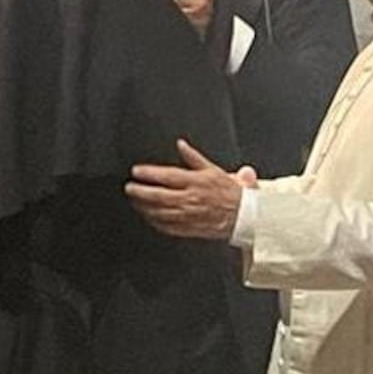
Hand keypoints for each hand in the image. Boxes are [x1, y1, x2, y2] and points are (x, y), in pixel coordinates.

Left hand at [126, 139, 247, 238]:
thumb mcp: (212, 169)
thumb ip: (193, 157)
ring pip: (160, 212)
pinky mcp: (189, 229)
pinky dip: (155, 222)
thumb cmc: (229, 193)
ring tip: (135, 201)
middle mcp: (190, 199)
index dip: (149, 173)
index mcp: (195, 182)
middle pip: (159, 195)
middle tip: (130, 187)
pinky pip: (167, 226)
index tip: (136, 171)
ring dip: (144, 207)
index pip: (167, 176)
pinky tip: (148, 216)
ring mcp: (189, 216)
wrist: (243, 215)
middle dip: (141, 191)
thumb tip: (181, 144)